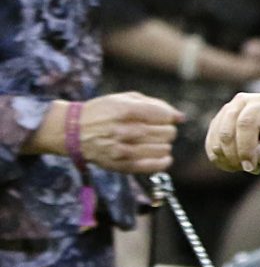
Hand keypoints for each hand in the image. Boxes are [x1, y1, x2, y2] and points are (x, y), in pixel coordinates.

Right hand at [42, 92, 182, 173]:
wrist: (73, 131)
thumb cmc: (102, 113)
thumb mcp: (122, 100)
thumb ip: (153, 105)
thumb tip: (180, 116)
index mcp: (124, 110)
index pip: (164, 116)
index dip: (169, 117)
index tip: (164, 118)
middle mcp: (124, 130)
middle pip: (167, 133)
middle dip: (167, 130)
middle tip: (157, 130)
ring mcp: (123, 149)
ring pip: (164, 149)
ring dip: (164, 144)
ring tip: (153, 141)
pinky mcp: (122, 165)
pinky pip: (155, 166)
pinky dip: (164, 161)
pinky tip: (162, 156)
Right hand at [204, 91, 259, 173]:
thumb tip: (258, 152)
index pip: (246, 124)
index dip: (246, 148)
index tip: (251, 167)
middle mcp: (241, 103)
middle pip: (227, 132)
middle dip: (237, 157)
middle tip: (254, 169)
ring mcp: (226, 112)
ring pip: (217, 140)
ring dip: (231, 160)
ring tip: (252, 165)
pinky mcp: (218, 125)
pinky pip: (211, 146)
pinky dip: (223, 160)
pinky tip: (240, 164)